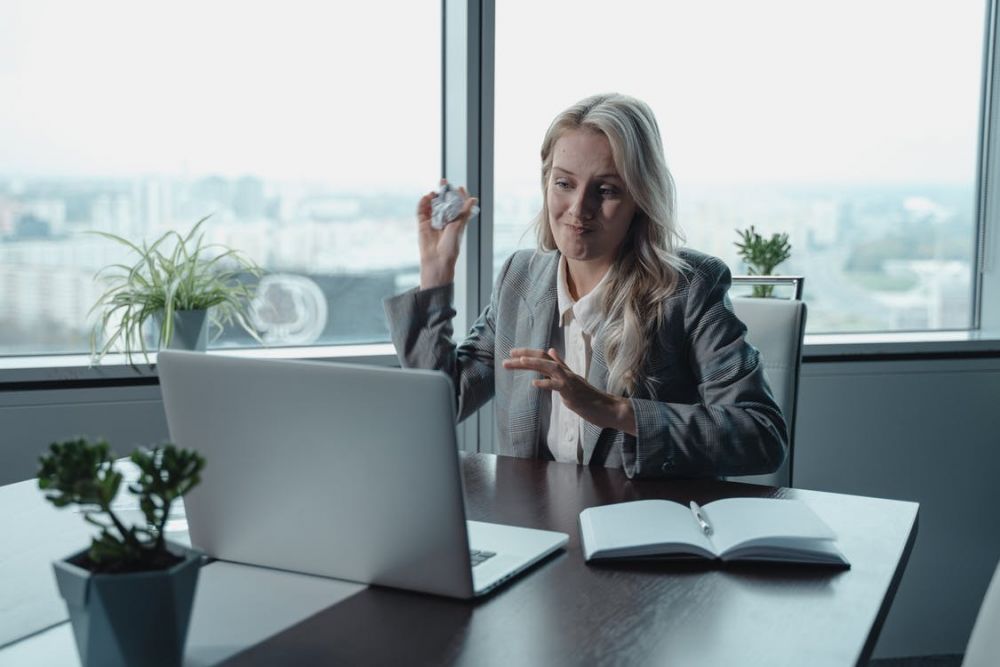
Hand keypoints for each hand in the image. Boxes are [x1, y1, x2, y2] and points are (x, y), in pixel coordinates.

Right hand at [417, 179, 478, 288]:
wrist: (437, 260)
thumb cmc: (451, 247)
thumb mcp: (459, 226)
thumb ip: (464, 212)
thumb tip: (473, 199)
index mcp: (456, 221)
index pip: (457, 205)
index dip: (458, 195)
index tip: (459, 187)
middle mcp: (444, 220)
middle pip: (443, 202)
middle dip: (443, 191)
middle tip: (443, 181)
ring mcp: (433, 222)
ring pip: (432, 205)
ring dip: (433, 197)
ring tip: (434, 192)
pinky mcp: (423, 225)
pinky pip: (421, 211)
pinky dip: (422, 203)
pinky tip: (426, 198)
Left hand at [501, 348, 636, 434]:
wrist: (607, 408)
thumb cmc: (589, 397)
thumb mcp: (572, 379)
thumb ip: (561, 365)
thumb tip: (551, 351)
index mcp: (564, 370)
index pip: (544, 357)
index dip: (528, 353)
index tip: (513, 353)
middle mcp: (566, 373)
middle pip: (544, 359)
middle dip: (525, 356)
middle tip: (508, 356)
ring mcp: (569, 382)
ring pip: (550, 368)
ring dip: (533, 364)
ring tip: (519, 362)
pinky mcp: (572, 393)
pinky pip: (558, 386)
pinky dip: (546, 384)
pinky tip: (534, 384)